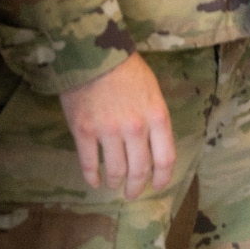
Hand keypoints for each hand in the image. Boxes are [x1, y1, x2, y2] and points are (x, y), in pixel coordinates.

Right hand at [59, 52, 175, 198]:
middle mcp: (135, 128)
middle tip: (132, 193)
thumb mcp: (153, 92)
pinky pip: (89, 164)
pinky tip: (94, 182)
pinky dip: (92, 177)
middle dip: (136, 187)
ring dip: (115, 183)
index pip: (165, 158)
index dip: (162, 178)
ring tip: (114, 185)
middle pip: (139, 170)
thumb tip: (153, 146)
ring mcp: (108, 132)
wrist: (94, 55)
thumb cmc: (127, 71)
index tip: (157, 186)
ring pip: (115, 170)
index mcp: (157, 117)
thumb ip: (155, 120)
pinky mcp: (83, 132)